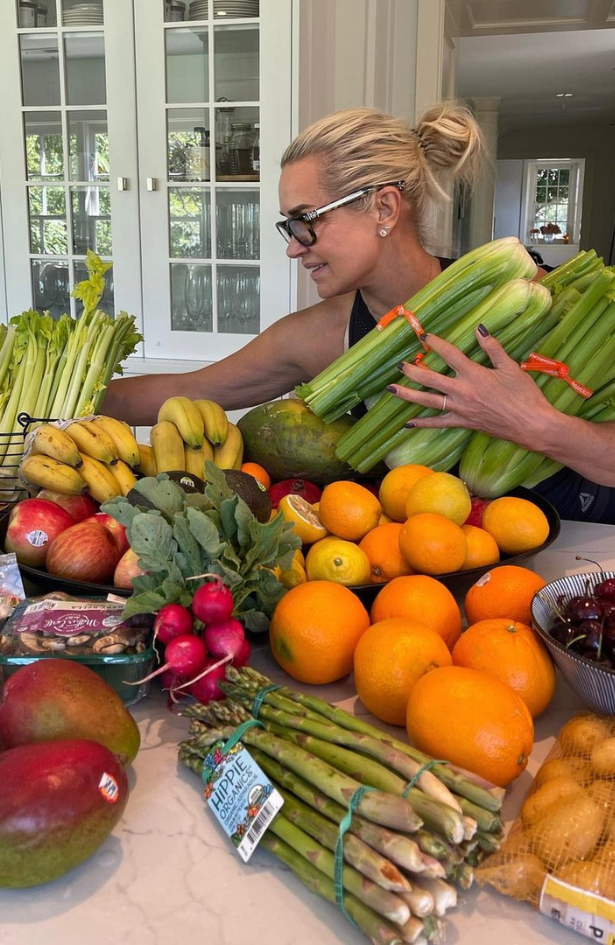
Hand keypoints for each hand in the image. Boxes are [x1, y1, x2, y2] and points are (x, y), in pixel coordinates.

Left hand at [389, 325, 556, 449]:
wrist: (531, 424)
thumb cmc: (524, 395)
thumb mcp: (510, 367)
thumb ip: (493, 348)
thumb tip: (480, 329)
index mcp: (474, 374)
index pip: (449, 355)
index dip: (436, 344)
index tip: (424, 336)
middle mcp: (462, 391)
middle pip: (430, 379)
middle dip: (412, 371)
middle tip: (399, 365)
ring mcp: (460, 409)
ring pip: (428, 401)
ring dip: (408, 395)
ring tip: (392, 390)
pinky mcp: (463, 423)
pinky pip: (439, 424)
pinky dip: (423, 423)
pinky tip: (408, 423)